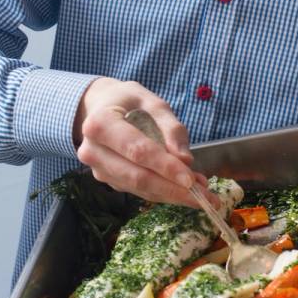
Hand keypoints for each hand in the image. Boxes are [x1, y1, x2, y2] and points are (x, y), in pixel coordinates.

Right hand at [74, 78, 201, 205]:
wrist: (101, 108)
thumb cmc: (128, 101)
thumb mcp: (152, 102)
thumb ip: (170, 128)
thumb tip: (185, 160)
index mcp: (100, 124)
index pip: (137, 150)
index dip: (165, 167)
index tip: (191, 180)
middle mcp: (93, 150)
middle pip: (137, 176)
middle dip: (173, 189)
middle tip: (204, 196)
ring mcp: (98, 169)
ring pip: (139, 189)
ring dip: (171, 194)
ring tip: (201, 192)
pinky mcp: (108, 180)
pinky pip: (138, 190)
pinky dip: (163, 192)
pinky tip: (184, 190)